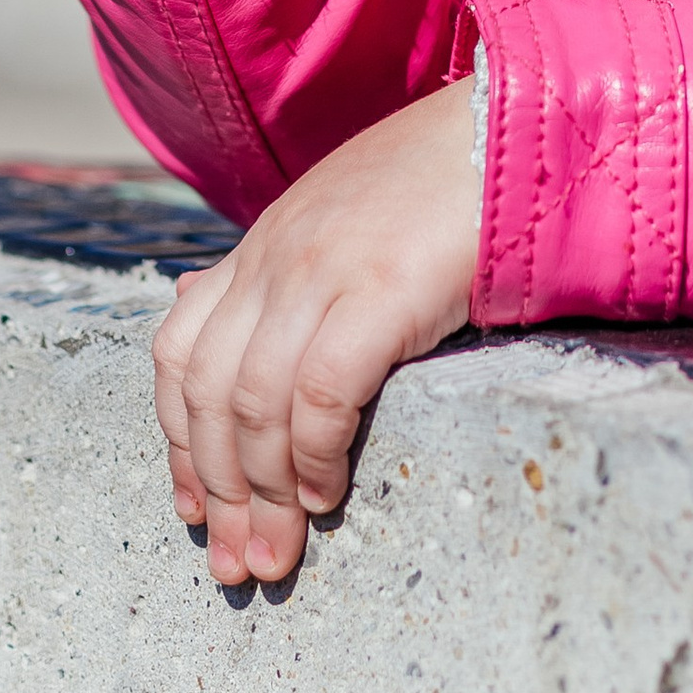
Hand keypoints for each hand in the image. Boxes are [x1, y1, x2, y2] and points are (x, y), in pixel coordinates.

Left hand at [152, 81, 479, 580]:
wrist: (515, 126)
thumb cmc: (443, 182)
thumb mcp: (342, 215)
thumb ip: (283, 268)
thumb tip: (209, 309)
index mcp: (264, 243)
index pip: (179, 352)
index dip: (177, 441)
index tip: (193, 510)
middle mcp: (277, 256)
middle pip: (209, 393)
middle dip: (217, 493)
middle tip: (235, 566)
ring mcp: (324, 268)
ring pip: (255, 403)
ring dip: (262, 495)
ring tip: (278, 554)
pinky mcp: (381, 288)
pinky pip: (321, 392)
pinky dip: (315, 455)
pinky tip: (329, 494)